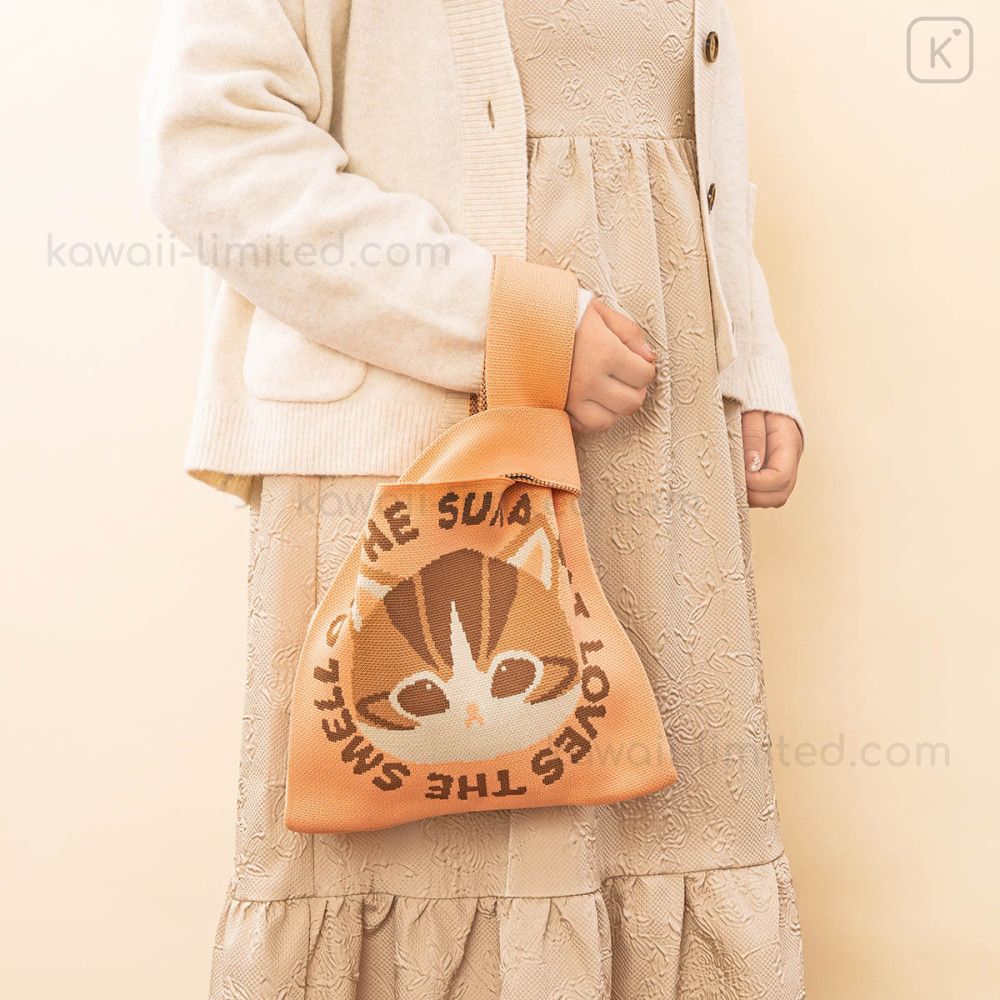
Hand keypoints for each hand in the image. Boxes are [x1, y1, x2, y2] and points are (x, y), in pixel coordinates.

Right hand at [566, 298, 655, 433]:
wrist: (522, 323)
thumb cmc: (562, 314)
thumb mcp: (600, 313)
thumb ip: (630, 333)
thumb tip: (649, 357)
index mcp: (605, 353)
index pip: (644, 376)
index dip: (644, 368)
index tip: (634, 361)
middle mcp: (589, 380)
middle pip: (631, 403)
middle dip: (633, 390)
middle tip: (624, 377)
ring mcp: (571, 397)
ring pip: (608, 420)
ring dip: (613, 408)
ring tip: (607, 390)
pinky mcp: (557, 405)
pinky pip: (582, 426)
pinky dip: (591, 418)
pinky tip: (590, 401)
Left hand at [741, 410, 802, 507]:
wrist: (763, 394)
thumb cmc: (756, 401)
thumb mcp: (752, 411)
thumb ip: (753, 435)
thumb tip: (751, 465)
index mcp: (788, 443)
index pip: (780, 477)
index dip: (757, 482)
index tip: (738, 473)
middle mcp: (790, 460)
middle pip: (780, 495)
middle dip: (755, 496)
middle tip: (732, 484)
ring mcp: (784, 468)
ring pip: (773, 498)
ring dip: (752, 497)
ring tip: (733, 483)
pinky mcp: (773, 471)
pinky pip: (766, 493)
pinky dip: (751, 493)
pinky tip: (736, 482)